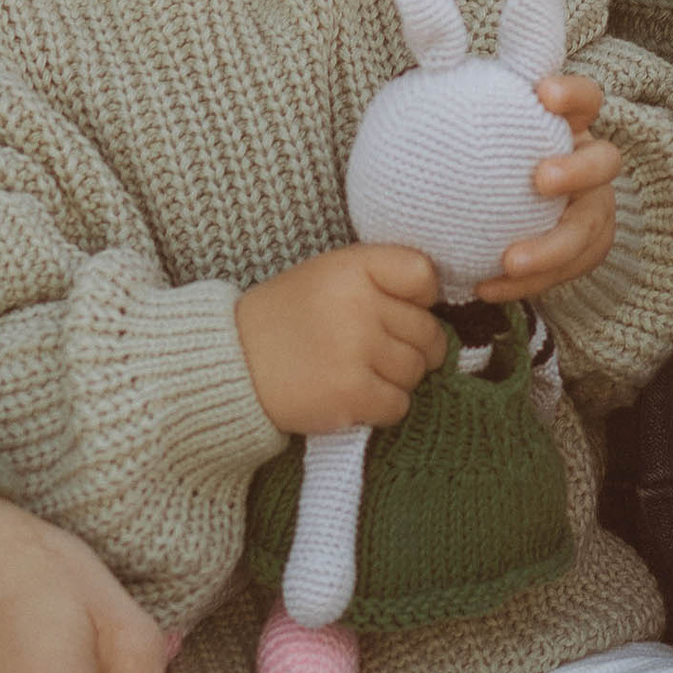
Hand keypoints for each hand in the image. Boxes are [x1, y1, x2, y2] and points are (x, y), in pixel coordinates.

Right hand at [236, 244, 448, 433]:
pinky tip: (351, 394)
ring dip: (395, 379)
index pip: (423, 275)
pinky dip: (381, 406)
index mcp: (353, 266)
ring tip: (356, 371)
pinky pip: (399, 405)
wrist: (232, 364)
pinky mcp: (351, 394)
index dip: (420, 298)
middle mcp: (359, 304)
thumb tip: (440, 308)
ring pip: (416, 372)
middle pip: (428, 332)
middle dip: (411, 347)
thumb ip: (380, 279)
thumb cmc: (288, 318)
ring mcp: (356, 350)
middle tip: (373, 349)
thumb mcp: (328, 275)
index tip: (398, 308)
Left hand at [473, 74, 619, 298]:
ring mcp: (593, 209)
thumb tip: (423, 59)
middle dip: (577, 170)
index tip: (543, 92)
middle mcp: (590, 164)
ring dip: (551, 248)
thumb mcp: (479, 125)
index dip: (573, 93)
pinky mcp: (585, 251)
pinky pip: (565, 272)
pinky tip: (487, 287)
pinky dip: (528, 284)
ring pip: (590, 230)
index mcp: (568, 125)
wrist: (498, 209)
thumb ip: (460, 101)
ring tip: (509, 262)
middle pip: (605, 161)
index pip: (586, 98)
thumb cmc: (486, 156)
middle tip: (540, 180)